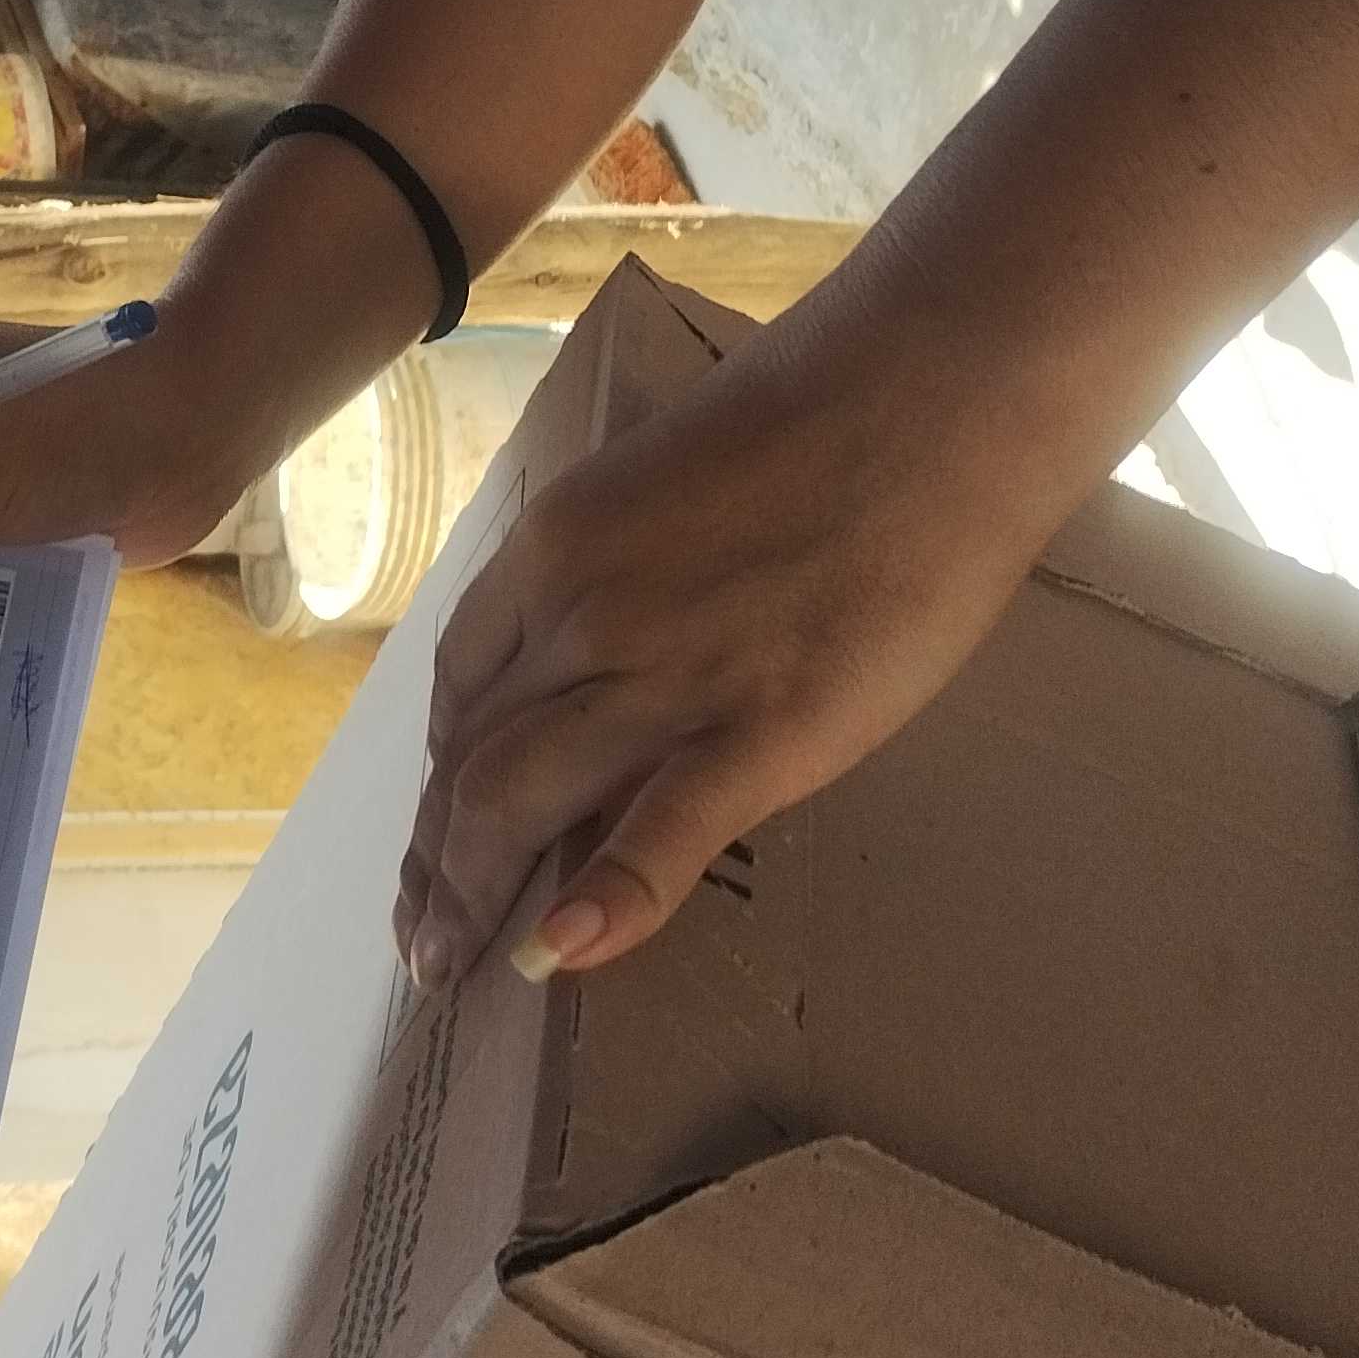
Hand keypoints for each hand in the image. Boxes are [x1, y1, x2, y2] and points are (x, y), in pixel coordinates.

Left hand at [395, 329, 1055, 988]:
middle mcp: (579, 614)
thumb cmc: (823, 411)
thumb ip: (623, 574)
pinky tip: (556, 958)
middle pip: (470, 760)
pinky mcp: (763, 726)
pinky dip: (603, 900)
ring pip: (521, 802)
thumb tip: (610, 655)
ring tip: (458, 970)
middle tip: (423, 942)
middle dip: (437, 864)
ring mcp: (665, 674)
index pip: (458, 689)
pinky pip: (657, 828)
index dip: (436, 777)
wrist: (935, 388)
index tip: (431, 839)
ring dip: (476, 898)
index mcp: (551, 548)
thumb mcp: (669, 483)